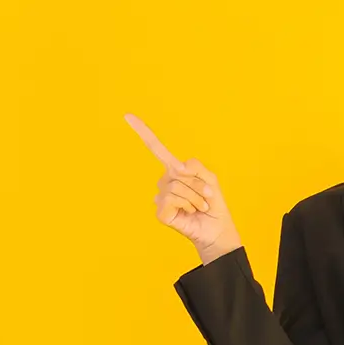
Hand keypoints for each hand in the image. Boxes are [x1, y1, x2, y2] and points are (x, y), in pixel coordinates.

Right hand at [125, 112, 241, 253]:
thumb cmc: (212, 204)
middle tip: (206, 197)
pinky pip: (171, 198)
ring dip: (195, 197)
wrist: (216, 229)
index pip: (157, 149)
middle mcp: (165, 181)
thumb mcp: (210, 179)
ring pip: (176, 186)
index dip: (143, 132)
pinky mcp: (160, 211)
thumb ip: (196, 167)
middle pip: (178, 171)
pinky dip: (187, 205)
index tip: (127, 116)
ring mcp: (161, 196)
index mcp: (175, 170)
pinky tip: (189, 212)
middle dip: (198, 184)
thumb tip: (177, 167)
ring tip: (200, 207)